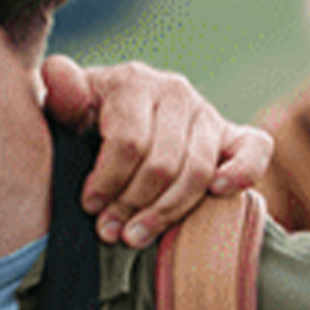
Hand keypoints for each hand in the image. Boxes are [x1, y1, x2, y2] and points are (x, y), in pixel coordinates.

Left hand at [42, 55, 273, 246]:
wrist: (107, 123)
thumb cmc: (81, 126)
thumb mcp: (62, 113)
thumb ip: (61, 96)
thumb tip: (56, 74)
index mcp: (132, 82)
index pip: (128, 142)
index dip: (107, 182)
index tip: (89, 206)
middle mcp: (174, 90)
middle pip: (162, 164)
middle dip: (132, 205)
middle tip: (110, 232)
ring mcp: (206, 112)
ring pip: (198, 171)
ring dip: (168, 211)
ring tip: (136, 236)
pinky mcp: (232, 134)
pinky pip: (254, 149)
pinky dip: (241, 173)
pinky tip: (218, 194)